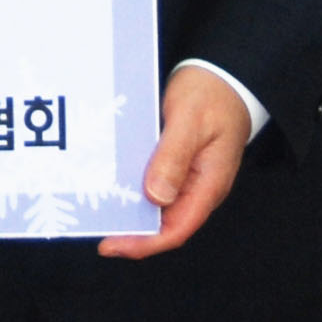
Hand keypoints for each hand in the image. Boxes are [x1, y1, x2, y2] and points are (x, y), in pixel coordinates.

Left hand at [99, 66, 248, 258]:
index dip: (143, 243)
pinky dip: (134, 187)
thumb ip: (174, 157)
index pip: (176, 229)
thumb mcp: (190, 121)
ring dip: (131, 210)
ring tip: (99, 210)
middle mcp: (198, 188)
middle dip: (132, 231)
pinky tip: (112, 182)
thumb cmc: (212, 95)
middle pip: (164, 223)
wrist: (225, 76)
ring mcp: (188, 177)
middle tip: (96, 226)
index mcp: (208, 185)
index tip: (111, 245)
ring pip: (157, 205)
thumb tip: (156, 197)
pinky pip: (155, 183)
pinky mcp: (178, 163)